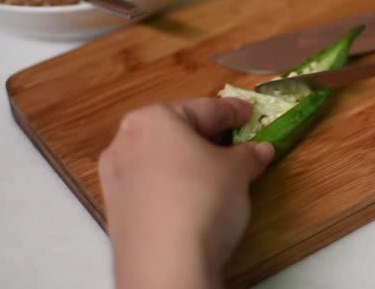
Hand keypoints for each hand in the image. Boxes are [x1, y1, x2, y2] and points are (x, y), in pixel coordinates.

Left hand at [98, 98, 273, 288]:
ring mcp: (115, 177)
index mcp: (153, 119)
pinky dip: (172, 184)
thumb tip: (259, 150)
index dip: (232, 111)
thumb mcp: (237, 172)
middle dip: (206, 137)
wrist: (166, 265)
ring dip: (188, 161)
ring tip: (217, 172)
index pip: (204, 109)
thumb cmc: (202, 200)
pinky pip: (151, 185)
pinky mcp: (116, 209)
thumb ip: (248, 155)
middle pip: (176, 131)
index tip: (248, 112)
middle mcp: (125, 141)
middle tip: (235, 141)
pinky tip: (193, 198)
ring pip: (160, 158)